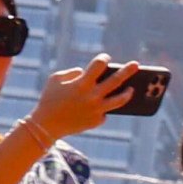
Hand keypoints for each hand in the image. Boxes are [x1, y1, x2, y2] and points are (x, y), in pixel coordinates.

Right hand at [28, 57, 144, 143]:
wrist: (46, 125)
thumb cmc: (49, 99)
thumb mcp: (55, 80)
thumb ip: (72, 72)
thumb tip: (85, 71)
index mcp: (81, 83)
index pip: (99, 65)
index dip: (103, 59)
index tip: (106, 58)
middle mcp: (92, 96)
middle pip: (116, 80)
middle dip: (128, 70)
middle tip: (136, 65)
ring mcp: (96, 109)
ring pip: (120, 100)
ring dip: (128, 93)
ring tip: (132, 89)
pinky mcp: (97, 121)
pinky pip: (105, 111)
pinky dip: (104, 108)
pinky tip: (104, 106)